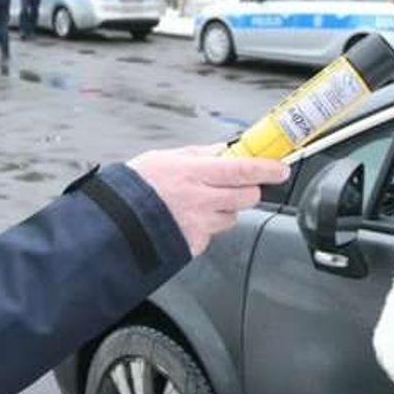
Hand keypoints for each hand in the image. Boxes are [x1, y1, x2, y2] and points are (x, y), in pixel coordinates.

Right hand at [128, 144, 289, 255]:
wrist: (113, 222)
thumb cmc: (136, 187)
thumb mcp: (166, 157)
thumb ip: (200, 153)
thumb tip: (226, 149)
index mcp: (194, 173)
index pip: (243, 170)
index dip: (267, 169)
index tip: (280, 169)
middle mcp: (200, 200)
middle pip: (247, 196)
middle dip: (248, 190)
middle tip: (237, 184)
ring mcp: (199, 225)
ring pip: (233, 217)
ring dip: (226, 209)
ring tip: (201, 203)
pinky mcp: (195, 244)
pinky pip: (213, 233)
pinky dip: (208, 226)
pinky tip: (189, 218)